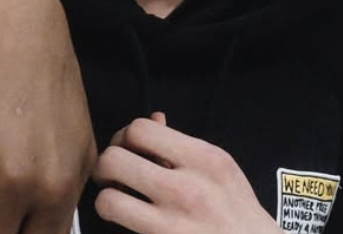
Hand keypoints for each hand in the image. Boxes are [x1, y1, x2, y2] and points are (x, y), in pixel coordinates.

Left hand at [93, 116, 281, 233]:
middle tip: (113, 176)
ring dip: (106, 200)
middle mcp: (186, 188)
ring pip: (107, 200)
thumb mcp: (220, 167)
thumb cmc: (235, 209)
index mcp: (204, 159)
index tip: (130, 149)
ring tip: (117, 200)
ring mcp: (171, 224)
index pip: (141, 129)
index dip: (126, 137)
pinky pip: (121, 227)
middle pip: (115, 160)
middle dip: (106, 166)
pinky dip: (116, 223)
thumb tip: (154, 119)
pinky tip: (126, 221)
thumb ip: (185, 145)